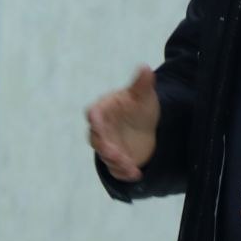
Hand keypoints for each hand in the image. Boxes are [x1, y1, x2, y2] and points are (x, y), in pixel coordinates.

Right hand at [85, 67, 160, 181]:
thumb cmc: (139, 106)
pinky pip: (115, 169)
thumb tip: (145, 67)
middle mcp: (101, 130)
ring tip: (131, 166)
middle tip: (116, 154)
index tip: (95, 121)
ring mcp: (107, 146)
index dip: (94, 119)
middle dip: (105, 147)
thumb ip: (142, 84)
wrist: (146, 127)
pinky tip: (136, 173)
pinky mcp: (115, 160)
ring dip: (116, 162)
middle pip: (96, 139)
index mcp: (103, 110)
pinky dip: (123, 173)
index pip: (94, 114)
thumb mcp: (143, 95)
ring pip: (106, 157)